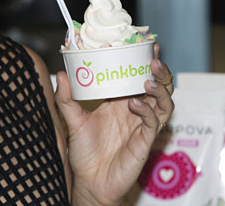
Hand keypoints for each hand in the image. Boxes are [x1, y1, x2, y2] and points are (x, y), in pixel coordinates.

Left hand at [55, 44, 173, 205]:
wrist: (89, 182)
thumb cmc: (85, 152)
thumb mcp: (72, 121)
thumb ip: (66, 99)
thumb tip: (61, 74)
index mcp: (121, 100)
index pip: (139, 75)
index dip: (145, 60)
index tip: (147, 43)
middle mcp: (135, 110)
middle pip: (159, 85)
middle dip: (160, 71)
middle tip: (154, 58)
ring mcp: (142, 125)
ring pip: (164, 102)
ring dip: (160, 88)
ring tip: (148, 79)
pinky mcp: (144, 142)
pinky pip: (153, 123)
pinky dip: (146, 112)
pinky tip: (133, 105)